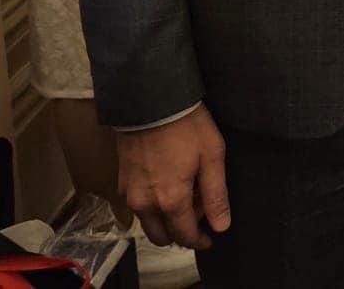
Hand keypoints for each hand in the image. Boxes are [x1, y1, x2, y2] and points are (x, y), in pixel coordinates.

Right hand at [117, 106, 230, 250]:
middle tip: (199, 206)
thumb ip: (216, 195)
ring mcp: (131, 194)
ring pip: (149, 223)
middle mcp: (146, 203)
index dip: (199, 240)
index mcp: (171, 200)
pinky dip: (154, 205)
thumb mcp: (212, 157)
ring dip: (167, 218)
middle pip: (163, 237)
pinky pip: (139, 207)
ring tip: (186, 190)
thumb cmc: (186, 126)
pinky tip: (169, 182)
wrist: (151, 102)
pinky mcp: (122, 183)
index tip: (210, 237)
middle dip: (182, 230)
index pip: (185, 236)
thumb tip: (221, 225)